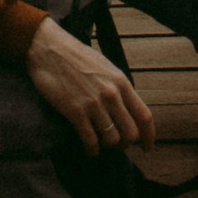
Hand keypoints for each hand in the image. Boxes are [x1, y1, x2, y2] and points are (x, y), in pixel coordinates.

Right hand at [26, 15, 154, 152]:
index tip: (147, 148)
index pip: (144, 116)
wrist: (48, 47)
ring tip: (100, 143)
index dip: (149, 137)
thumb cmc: (76, 56)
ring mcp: (93, 103)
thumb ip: (118, 88)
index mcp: (121, 82)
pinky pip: (90, 141)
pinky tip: (88, 148)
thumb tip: (128, 110)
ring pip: (112, 140)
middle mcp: (111, 94)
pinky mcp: (75, 111)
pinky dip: (92, 149)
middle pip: (131, 133)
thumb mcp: (105, 67)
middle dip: (125, 144)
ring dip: (107, 146)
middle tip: (117, 145)